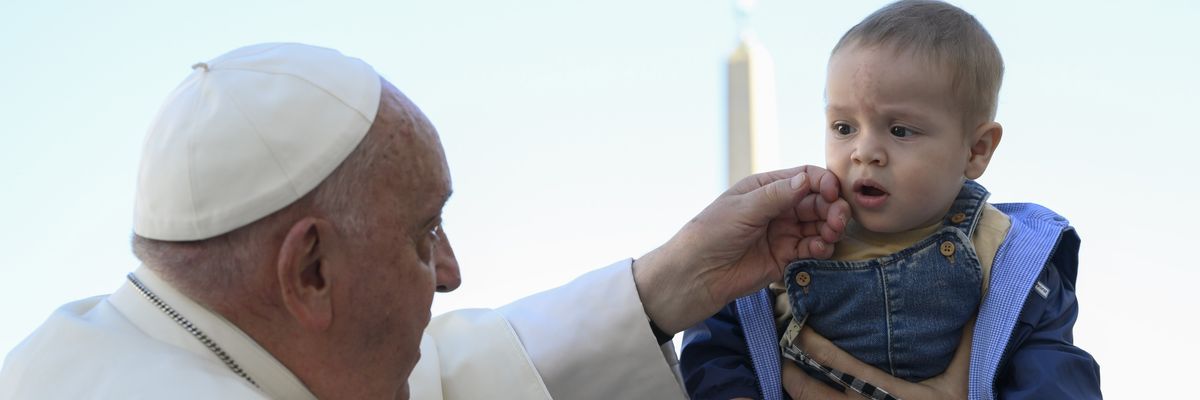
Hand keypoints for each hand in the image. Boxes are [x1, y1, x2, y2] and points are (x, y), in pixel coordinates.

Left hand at [633, 165, 849, 332]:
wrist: (697, 275)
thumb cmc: (711, 234)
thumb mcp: (743, 208)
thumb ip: (777, 195)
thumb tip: (807, 179)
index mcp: (765, 188)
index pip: (804, 178)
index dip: (823, 183)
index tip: (833, 193)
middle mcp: (778, 208)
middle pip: (817, 202)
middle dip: (832, 208)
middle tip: (837, 220)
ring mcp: (783, 233)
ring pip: (819, 225)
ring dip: (830, 228)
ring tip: (829, 235)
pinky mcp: (785, 257)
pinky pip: (812, 249)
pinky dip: (821, 247)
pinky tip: (820, 248)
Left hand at [782, 323, 972, 399]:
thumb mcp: (961, 382)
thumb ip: (965, 344)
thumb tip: (974, 301)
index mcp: (887, 394)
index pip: (837, 365)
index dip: (812, 346)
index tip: (799, 328)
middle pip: (808, 392)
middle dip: (789, 371)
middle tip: (781, 350)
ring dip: (795, 389)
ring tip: (787, 370)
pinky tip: (807, 393)